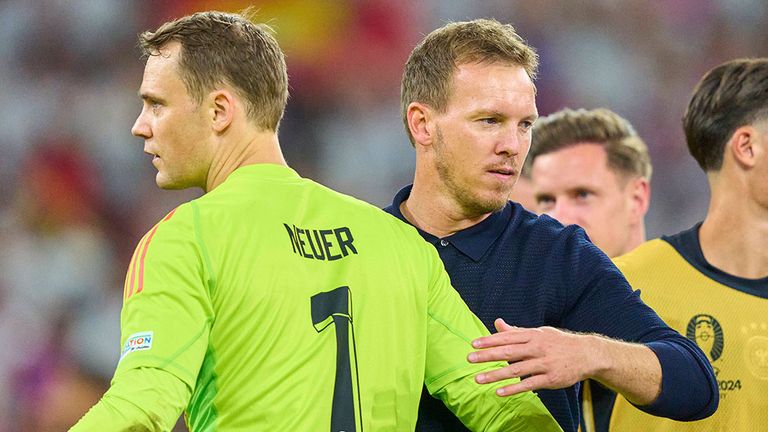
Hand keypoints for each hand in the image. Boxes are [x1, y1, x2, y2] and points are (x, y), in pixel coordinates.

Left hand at [467, 318, 598, 396]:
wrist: (587, 354)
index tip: (473, 344)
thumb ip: (516, 331)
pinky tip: (499, 392)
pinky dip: (513, 389)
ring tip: (479, 379)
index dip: (489, 341)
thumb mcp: (539, 332)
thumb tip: (497, 323)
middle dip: (487, 356)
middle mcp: (537, 348)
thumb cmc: (558, 342)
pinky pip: (529, 385)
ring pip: (516, 370)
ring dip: (496, 375)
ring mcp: (543, 364)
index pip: (507, 338)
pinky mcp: (550, 379)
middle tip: (469, 359)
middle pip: (508, 352)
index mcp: (533, 336)